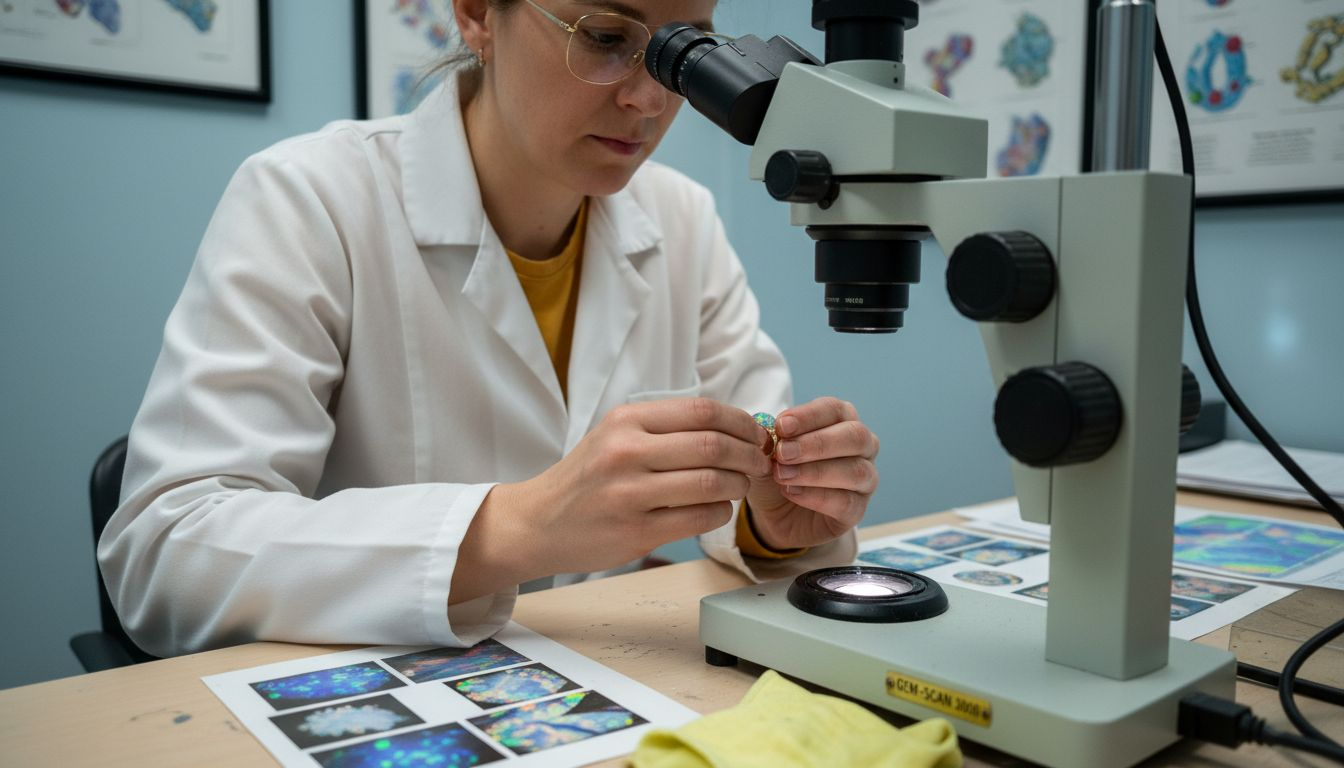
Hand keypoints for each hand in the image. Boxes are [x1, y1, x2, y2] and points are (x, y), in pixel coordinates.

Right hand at [451, 398, 771, 602]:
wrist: (538, 522)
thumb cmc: (587, 478)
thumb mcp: (616, 436)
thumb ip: (666, 428)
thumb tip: (734, 426)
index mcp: (626, 420)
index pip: (702, 411)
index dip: (741, 422)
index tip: (757, 434)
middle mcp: (626, 452)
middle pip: (712, 445)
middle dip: (749, 454)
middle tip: (760, 463)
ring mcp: (630, 493)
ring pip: (711, 483)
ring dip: (738, 485)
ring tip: (739, 486)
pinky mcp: (636, 532)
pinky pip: (699, 518)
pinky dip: (721, 512)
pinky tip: (718, 509)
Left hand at [745, 397, 878, 550]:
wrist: (774, 513)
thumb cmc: (777, 472)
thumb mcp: (766, 453)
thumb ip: (768, 439)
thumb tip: (766, 429)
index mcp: (841, 422)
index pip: (835, 410)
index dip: (809, 416)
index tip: (781, 426)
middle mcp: (862, 447)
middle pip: (855, 436)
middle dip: (817, 443)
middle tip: (783, 452)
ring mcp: (865, 479)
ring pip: (855, 471)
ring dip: (815, 472)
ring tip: (783, 475)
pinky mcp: (857, 510)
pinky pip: (846, 502)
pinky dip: (817, 497)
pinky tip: (792, 493)